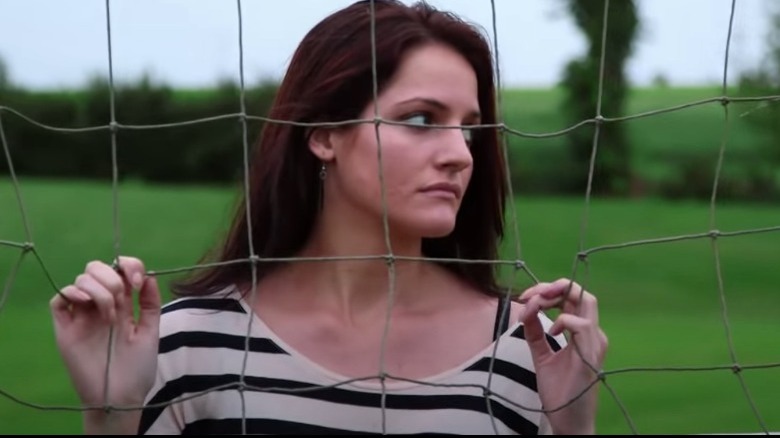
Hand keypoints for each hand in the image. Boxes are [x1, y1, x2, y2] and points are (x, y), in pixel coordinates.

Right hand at [50, 256, 160, 409]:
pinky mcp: (65, 328)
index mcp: (123, 304)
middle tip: (121, 297)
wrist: (119, 395)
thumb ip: (150, 305)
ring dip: (99, 290)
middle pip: (97, 269)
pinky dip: (72, 293)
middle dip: (112, 276)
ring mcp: (82, 315)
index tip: (138, 281)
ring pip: (80, 280)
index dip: (129, 266)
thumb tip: (150, 276)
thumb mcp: (151, 333)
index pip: (120, 270)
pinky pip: (59, 299)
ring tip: (110, 316)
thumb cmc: (137, 368)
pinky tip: (87, 305)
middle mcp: (101, 305)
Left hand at [518, 278, 607, 434]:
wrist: (566, 419)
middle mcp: (593, 334)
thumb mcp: (541, 355)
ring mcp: (595, 343)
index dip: (550, 290)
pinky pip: (582, 324)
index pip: (572, 297)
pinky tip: (551, 331)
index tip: (526, 296)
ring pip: (586, 301)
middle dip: (554, 286)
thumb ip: (534, 333)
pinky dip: (563, 320)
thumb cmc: (559, 390)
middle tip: (530, 294)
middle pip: (582, 293)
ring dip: (556, 297)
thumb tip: (524, 309)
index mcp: (583, 332)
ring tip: (535, 304)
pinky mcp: (591, 355)